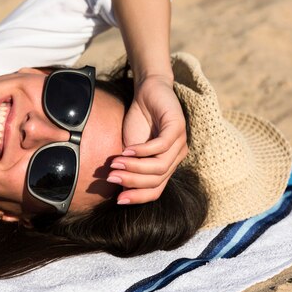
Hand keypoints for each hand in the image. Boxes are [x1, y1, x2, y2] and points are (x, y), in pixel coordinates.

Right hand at [107, 75, 187, 203]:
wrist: (147, 92)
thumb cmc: (139, 121)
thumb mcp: (130, 149)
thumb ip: (128, 167)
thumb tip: (118, 189)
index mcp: (167, 166)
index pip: (156, 191)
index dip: (138, 198)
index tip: (118, 200)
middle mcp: (176, 157)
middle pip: (157, 180)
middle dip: (131, 181)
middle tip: (111, 177)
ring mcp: (180, 143)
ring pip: (159, 166)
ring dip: (135, 167)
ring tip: (115, 163)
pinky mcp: (178, 127)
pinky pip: (161, 146)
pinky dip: (142, 150)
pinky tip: (127, 149)